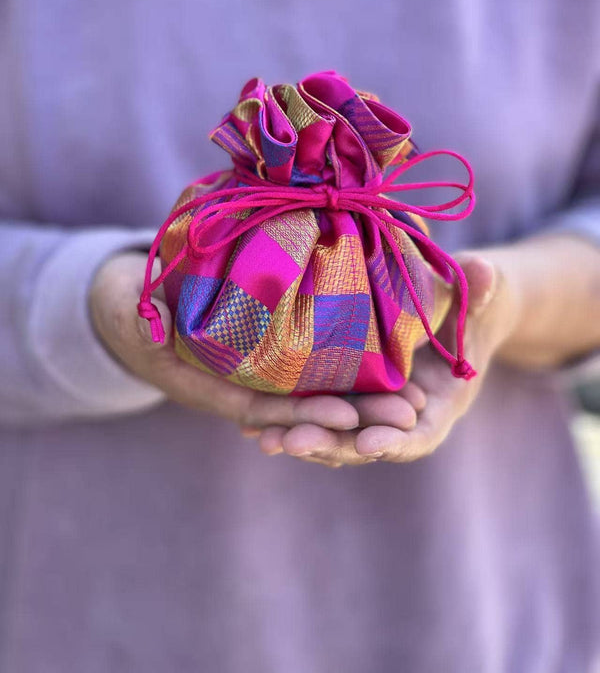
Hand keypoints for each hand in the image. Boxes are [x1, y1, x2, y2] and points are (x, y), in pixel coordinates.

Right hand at [90, 252, 414, 431]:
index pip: (260, 407)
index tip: (348, 413)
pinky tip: (393, 371)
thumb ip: (139, 316)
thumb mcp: (126, 307)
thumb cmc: (128, 303)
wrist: (132, 303)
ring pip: (315, 398)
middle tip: (408, 414)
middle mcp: (238, 390)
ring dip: (364, 404)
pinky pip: (313, 373)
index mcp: (204, 385)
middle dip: (353, 418)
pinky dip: (350, 378)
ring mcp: (256, 378)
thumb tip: (149, 326)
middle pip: (301, 412)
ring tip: (416, 402)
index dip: (301, 412)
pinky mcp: (271, 358)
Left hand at [253, 252, 520, 466]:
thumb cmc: (475, 299)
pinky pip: (321, 410)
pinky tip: (253, 422)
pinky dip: (292, 419)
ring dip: (303, 436)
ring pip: (339, 431)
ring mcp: (375, 406)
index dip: (396, 441)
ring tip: (264, 438)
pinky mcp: (352, 392)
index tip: (369, 443)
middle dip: (331, 443)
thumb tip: (484, 272)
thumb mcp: (484, 292)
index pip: (420, 433)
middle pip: (367, 440)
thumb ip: (483, 288)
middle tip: (292, 442)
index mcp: (443, 402)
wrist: (458, 306)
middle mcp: (405, 413)